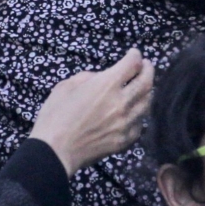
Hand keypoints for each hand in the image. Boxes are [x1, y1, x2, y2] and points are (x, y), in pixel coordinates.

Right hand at [29, 49, 152, 175]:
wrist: (56, 151)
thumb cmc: (55, 116)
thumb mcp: (66, 86)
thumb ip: (89, 77)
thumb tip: (101, 78)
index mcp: (107, 85)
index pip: (132, 64)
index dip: (135, 55)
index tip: (134, 54)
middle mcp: (122, 102)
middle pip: (146, 82)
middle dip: (148, 70)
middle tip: (146, 65)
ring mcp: (126, 123)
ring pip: (146, 103)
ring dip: (146, 92)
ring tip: (143, 87)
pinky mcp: (125, 140)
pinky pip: (139, 124)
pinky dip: (139, 114)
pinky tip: (135, 111)